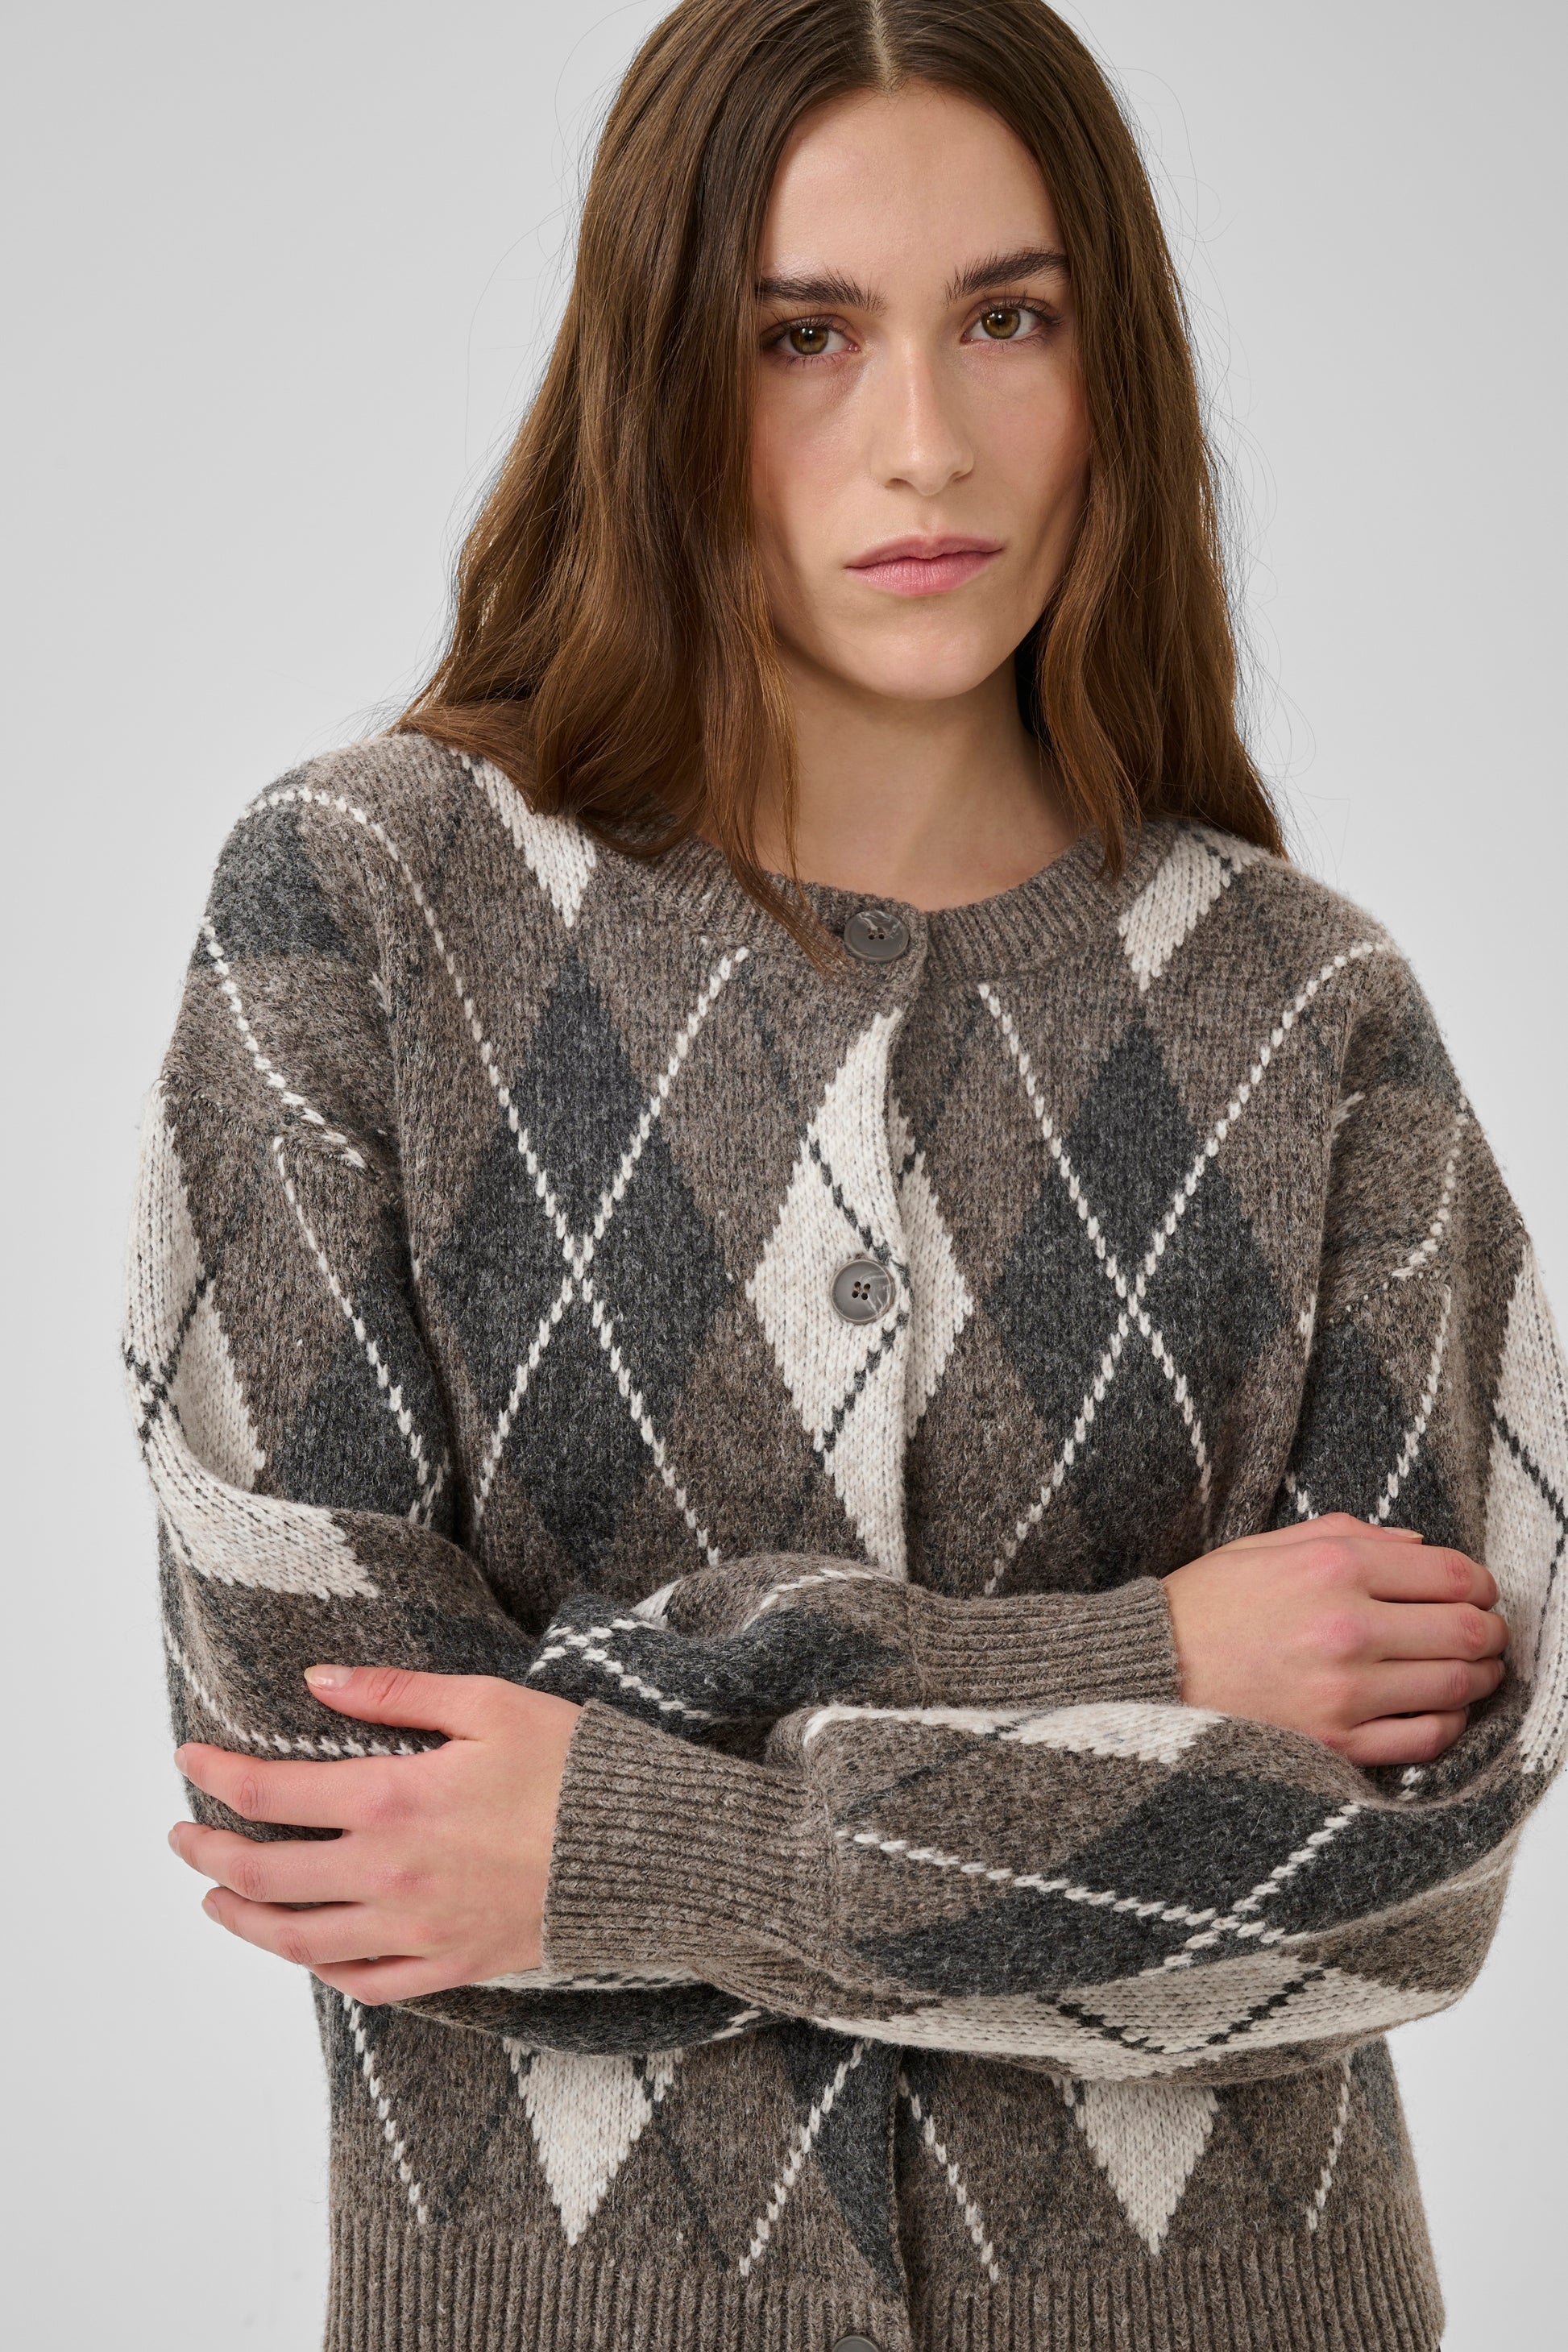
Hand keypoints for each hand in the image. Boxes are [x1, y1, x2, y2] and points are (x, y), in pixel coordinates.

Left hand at [168, 1667, 581, 2002]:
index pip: (270, 1795)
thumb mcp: (489, 1703)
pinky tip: (307, 1951)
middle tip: (181, 1837)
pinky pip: (364, 1985)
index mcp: (393, 1801)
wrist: (647, 1852)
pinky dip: (321, 1971)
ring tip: (217, 1899)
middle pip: (265, 1876)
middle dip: (209, 1855)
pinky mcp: (450, 1967)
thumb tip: (320, 1678)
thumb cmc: (574, 1765)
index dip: (217, 1777)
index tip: (189, 1760)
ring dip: (244, 1921)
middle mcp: (389, 1876)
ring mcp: (416, 1931)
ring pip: (299, 1942)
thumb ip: (397, 1692)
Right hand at [1162, 1515, 1506, 1765]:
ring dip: (1480, 1676)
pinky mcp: (1338, 1745)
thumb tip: (1419, 1545)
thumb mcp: (1265, 1546)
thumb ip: (1348, 1534)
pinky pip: (1427, 1738)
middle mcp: (1347, 1627)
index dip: (1483, 1584)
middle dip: (1492, 1631)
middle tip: (1488, 1633)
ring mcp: (1346, 1692)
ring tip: (1473, 1671)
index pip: (1452, 1573)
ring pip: (1457, 1685)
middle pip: (1467, 1630)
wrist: (1145, 1675)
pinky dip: (1451, 1722)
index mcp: (1332, 1567)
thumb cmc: (1201, 1609)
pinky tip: (1441, 1709)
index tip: (1481, 1592)